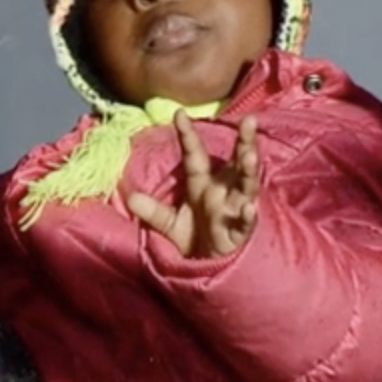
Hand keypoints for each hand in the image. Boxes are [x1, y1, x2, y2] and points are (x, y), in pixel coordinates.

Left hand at [127, 114, 260, 260]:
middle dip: (244, 142)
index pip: (195, 156)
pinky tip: (249, 208)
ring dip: (249, 170)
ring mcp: (234, 210)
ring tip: (250, 155)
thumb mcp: (169, 225)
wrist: (209, 269)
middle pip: (235, 163)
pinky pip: (246, 223)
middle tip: (249, 121)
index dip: (188, 135)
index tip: (179, 113)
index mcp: (202, 185)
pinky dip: (249, 215)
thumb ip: (153, 211)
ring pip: (246, 185)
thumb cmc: (194, 241)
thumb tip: (132, 198)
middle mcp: (223, 192)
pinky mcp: (240, 232)